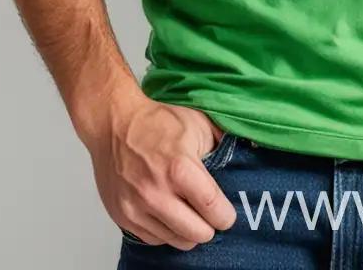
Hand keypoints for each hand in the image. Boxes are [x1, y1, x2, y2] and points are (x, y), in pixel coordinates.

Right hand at [87, 96, 236, 248]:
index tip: (227, 213)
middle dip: (208, 225)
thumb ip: (222, 142)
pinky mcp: (123, 217)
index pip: (213, 209)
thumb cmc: (156, 122)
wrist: (113, 123)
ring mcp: (137, 208)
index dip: (225, 215)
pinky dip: (165, 230)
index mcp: (180, 168)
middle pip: (198, 233)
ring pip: (177, 240)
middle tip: (207, 213)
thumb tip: (248, 153)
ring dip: (187, 230)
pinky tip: (166, 210)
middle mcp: (157, 192)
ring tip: (186, 211)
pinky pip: (155, 239)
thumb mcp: (197, 122)